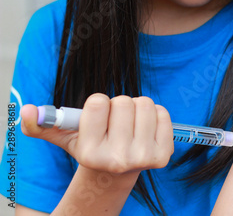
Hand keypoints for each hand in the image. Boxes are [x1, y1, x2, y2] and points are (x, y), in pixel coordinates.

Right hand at [20, 93, 173, 173]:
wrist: (118, 171)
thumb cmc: (93, 146)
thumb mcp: (66, 138)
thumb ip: (43, 124)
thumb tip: (27, 111)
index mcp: (90, 153)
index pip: (98, 102)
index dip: (98, 104)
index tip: (98, 116)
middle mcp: (117, 159)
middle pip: (124, 101)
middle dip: (119, 105)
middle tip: (115, 121)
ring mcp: (143, 158)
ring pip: (145, 104)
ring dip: (137, 107)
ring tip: (130, 123)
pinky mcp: (163, 154)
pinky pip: (163, 113)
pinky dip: (155, 113)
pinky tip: (145, 127)